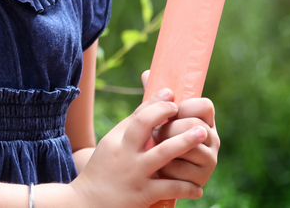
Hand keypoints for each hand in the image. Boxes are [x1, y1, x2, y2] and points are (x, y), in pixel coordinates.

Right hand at [70, 88, 208, 207]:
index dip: (155, 103)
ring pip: (163, 153)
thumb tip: (147, 112)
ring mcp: (134, 173)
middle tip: (183, 107)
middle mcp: (124, 153)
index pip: (136, 115)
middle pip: (144, 125)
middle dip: (165, 112)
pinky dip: (186, 187)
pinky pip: (170, 187)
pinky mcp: (143, 194)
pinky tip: (198, 188)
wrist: (86, 204)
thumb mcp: (109, 148)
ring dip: (185, 141)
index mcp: (116, 140)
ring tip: (203, 133)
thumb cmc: (101, 173)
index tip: (169, 93)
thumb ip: (127, 132)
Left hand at [140, 71, 219, 188]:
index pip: (205, 105)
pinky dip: (166, 170)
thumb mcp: (157, 120)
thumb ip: (155, 99)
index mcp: (204, 120)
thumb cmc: (156, 142)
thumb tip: (147, 73)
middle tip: (154, 134)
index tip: (169, 112)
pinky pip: (182, 171)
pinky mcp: (202, 180)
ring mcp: (210, 161)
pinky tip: (159, 169)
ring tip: (154, 151)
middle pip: (194, 125)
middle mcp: (213, 139)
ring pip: (189, 147)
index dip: (185, 106)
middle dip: (169, 129)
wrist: (152, 177)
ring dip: (166, 148)